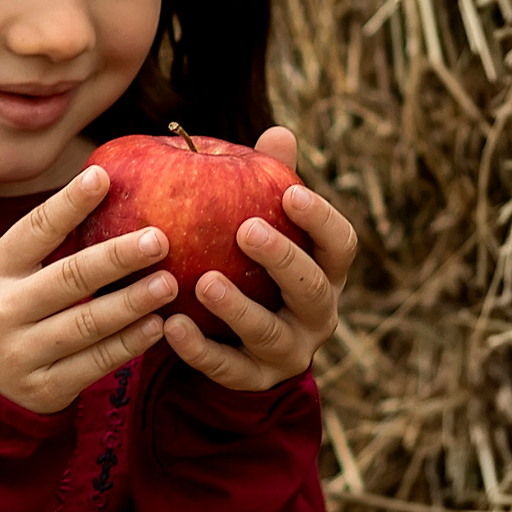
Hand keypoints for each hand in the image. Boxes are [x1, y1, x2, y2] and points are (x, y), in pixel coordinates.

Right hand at [0, 163, 176, 414]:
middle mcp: (4, 311)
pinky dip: (127, 345)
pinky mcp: (44, 389)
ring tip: (167, 284)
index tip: (102, 177)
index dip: (68, 204)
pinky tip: (155, 327)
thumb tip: (100, 188)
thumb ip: (39, 245)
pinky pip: (93, 364)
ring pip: (86, 325)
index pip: (34, 231)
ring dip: (131, 303)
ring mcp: (22, 353)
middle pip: (68, 279)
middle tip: (158, 239)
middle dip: (117, 257)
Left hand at [162, 126, 355, 391]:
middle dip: (283, 259)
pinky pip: (227, 368)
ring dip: (238, 307)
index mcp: (326, 271)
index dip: (321, 220)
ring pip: (268, 332)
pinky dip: (199, 349)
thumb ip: (268, 183)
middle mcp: (317, 314)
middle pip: (312, 289)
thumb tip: (278, 131)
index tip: (290, 192)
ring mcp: (287, 351)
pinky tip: (170, 325)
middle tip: (247, 229)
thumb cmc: (253, 266)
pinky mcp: (251, 380)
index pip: (341, 245)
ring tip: (205, 281)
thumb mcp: (264, 224)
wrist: (240, 343)